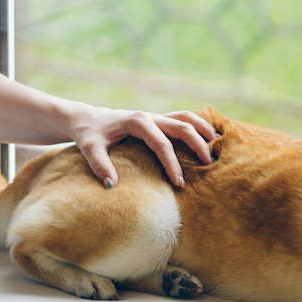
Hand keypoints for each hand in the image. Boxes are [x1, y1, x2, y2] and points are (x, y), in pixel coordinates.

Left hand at [67, 106, 217, 188]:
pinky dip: (196, 126)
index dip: (172, 164)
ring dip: (203, 129)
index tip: (180, 183)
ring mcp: (154, 117)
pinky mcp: (156, 120)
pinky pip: (181, 120)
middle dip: (197, 144)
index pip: (161, 144)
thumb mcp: (88, 148)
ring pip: (186, 117)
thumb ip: (99, 165)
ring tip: (217, 145)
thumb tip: (111, 185)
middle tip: (209, 165)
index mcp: (137, 121)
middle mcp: (149, 116)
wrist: (85, 119)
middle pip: (182, 126)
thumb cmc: (88, 134)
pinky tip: (207, 137)